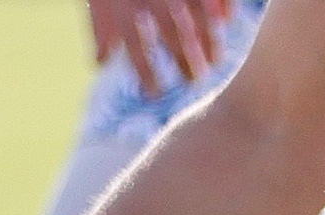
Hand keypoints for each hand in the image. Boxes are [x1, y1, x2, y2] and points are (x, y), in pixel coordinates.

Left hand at [90, 0, 234, 95]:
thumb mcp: (96, 4)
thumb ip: (100, 32)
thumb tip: (102, 64)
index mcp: (124, 14)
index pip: (137, 51)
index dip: (147, 74)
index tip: (156, 94)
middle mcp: (150, 1)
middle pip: (173, 36)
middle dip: (186, 61)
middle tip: (197, 81)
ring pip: (196, 15)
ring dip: (208, 39)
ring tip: (216, 60)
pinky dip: (220, 4)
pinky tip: (227, 21)